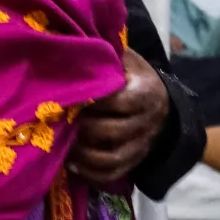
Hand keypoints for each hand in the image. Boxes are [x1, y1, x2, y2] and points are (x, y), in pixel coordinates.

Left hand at [71, 49, 169, 184]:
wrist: (159, 102)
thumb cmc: (132, 75)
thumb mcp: (125, 58)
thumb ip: (106, 53)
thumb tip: (73, 43)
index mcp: (147, 92)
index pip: (119, 100)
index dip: (93, 100)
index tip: (71, 96)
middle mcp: (148, 121)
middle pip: (111, 131)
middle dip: (82, 128)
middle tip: (60, 121)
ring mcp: (142, 145)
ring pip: (111, 158)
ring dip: (83, 155)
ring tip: (62, 145)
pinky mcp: (133, 163)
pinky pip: (111, 175)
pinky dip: (89, 174)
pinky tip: (71, 164)